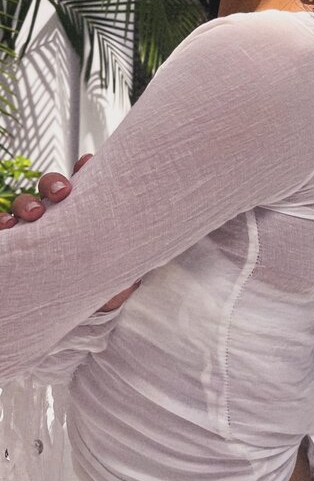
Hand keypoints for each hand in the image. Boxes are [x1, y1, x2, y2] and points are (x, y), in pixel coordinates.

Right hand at [0, 152, 141, 312]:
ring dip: (27, 203)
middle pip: (51, 188)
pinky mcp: (10, 245)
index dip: (83, 170)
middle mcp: (52, 219)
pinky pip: (0, 226)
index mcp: (78, 219)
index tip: (88, 161)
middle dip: (54, 183)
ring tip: (35, 214)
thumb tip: (134, 281)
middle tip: (64, 192)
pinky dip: (1, 221)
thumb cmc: (82, 296)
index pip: (81, 188)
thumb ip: (117, 285)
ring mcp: (28, 230)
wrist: (52, 319)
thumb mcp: (102, 291)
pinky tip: (6, 227)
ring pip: (24, 203)